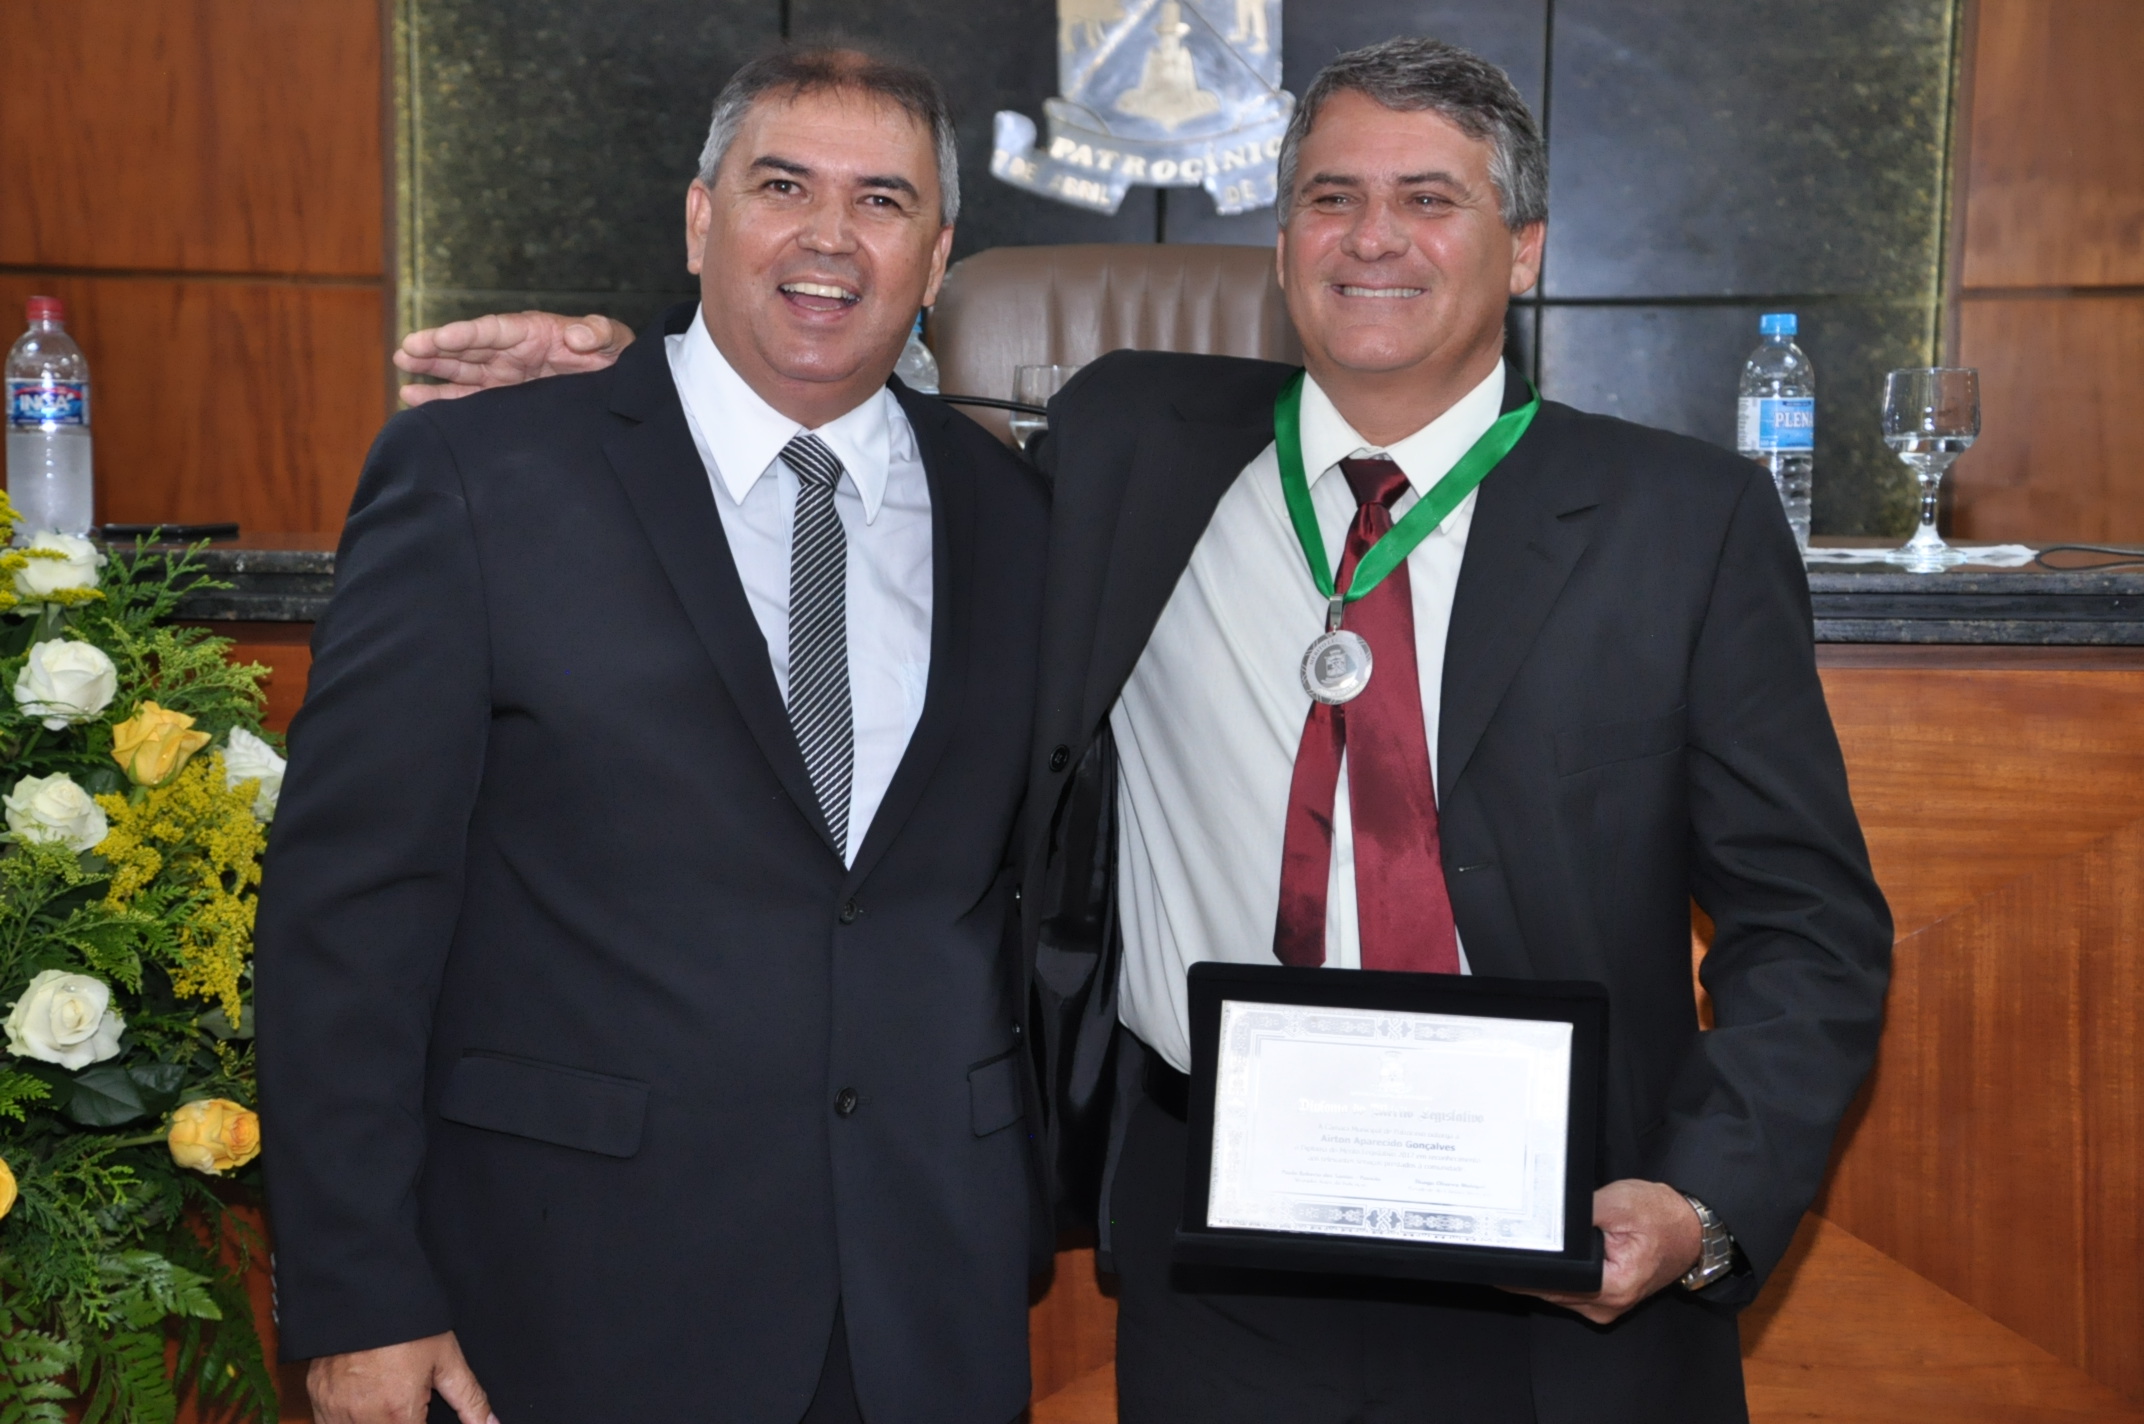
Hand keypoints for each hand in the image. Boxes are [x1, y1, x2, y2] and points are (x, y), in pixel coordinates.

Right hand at [307, 1330, 498, 1423]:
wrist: (363, 1292)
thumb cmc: (408, 1324)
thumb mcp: (446, 1359)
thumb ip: (469, 1400)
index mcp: (398, 1413)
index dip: (418, 1423)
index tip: (418, 1411)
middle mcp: (361, 1418)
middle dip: (399, 1420)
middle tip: (402, 1397)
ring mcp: (334, 1411)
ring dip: (373, 1420)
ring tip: (384, 1393)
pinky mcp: (317, 1400)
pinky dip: (345, 1419)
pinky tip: (363, 1401)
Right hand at [394, 312, 632, 404]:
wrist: (618, 383)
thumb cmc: (614, 355)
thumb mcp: (614, 339)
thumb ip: (598, 332)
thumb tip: (576, 335)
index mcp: (532, 331)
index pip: (493, 331)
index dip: (466, 334)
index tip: (440, 338)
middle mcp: (512, 351)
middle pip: (468, 348)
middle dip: (436, 349)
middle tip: (406, 351)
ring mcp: (505, 375)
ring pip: (461, 371)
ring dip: (432, 371)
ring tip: (403, 370)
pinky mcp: (505, 397)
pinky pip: (469, 397)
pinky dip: (444, 398)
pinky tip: (415, 398)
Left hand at [1504, 1178, 1703, 1324]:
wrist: (1690, 1228)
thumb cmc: (1661, 1215)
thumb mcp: (1618, 1202)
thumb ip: (1578, 1213)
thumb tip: (1543, 1221)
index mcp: (1613, 1286)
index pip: (1552, 1284)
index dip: (1525, 1270)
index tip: (1502, 1254)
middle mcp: (1608, 1304)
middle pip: (1550, 1292)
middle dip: (1527, 1270)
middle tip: (1505, 1243)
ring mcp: (1606, 1305)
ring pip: (1557, 1293)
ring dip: (1541, 1273)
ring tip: (1526, 1244)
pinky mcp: (1604, 1298)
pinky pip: (1569, 1290)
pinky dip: (1556, 1274)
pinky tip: (1549, 1255)